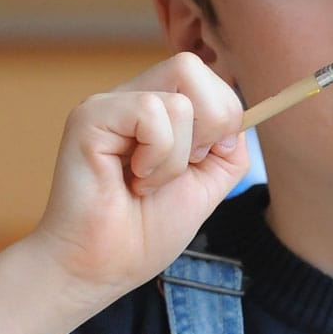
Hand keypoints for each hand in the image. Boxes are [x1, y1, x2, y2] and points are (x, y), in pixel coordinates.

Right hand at [29, 52, 248, 302]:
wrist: (103, 267)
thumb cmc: (145, 231)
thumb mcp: (207, 185)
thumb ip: (229, 149)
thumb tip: (242, 117)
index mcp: (158, 111)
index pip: (209, 78)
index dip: (225, 117)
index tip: (202, 161)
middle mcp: (131, 99)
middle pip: (191, 66)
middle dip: (209, 125)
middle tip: (181, 167)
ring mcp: (108, 105)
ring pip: (178, 99)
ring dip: (177, 157)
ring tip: (145, 182)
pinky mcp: (89, 117)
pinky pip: (152, 114)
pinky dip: (157, 156)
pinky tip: (130, 180)